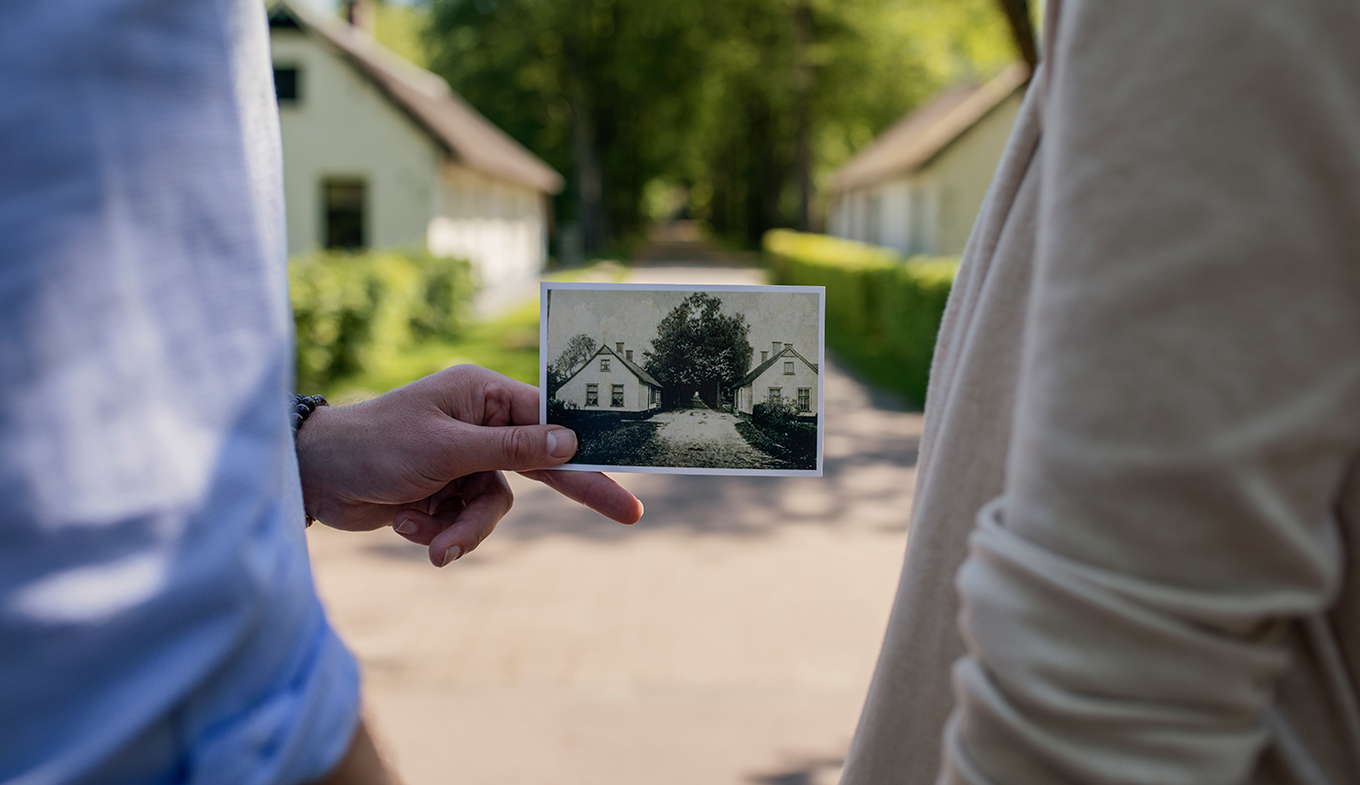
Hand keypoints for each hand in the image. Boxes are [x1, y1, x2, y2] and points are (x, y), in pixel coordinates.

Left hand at [295, 365, 642, 565]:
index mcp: (481, 395)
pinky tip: (407, 528)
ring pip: (497, 505)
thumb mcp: (447, 449)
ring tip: (434, 544)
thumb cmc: (374, 446)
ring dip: (466, 530)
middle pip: (538, 463)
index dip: (586, 448)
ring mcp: (462, 459)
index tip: (624, 468)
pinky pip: (466, 521)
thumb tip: (569, 444)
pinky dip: (441, 532)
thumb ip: (511, 448)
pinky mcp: (443, 492)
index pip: (548, 419)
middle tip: (628, 514)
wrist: (312, 480)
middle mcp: (477, 423)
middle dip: (569, 492)